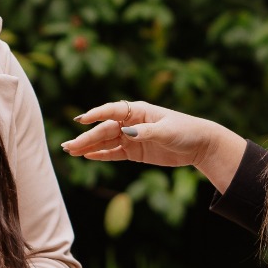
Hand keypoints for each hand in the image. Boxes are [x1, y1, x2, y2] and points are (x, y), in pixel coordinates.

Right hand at [62, 99, 244, 189]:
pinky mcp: (134, 151)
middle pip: (104, 130)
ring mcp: (131, 137)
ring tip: (70, 150)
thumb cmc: (185, 131)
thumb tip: (127, 133)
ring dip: (88, 146)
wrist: (199, 145)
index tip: (80, 120)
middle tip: (68, 146)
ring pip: (105, 142)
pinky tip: (87, 156)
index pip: (112, 111)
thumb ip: (146, 132)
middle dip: (86, 137)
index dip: (96, 114)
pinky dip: (101, 155)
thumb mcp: (167, 131)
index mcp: (138, 111)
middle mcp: (131, 123)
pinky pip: (114, 153)